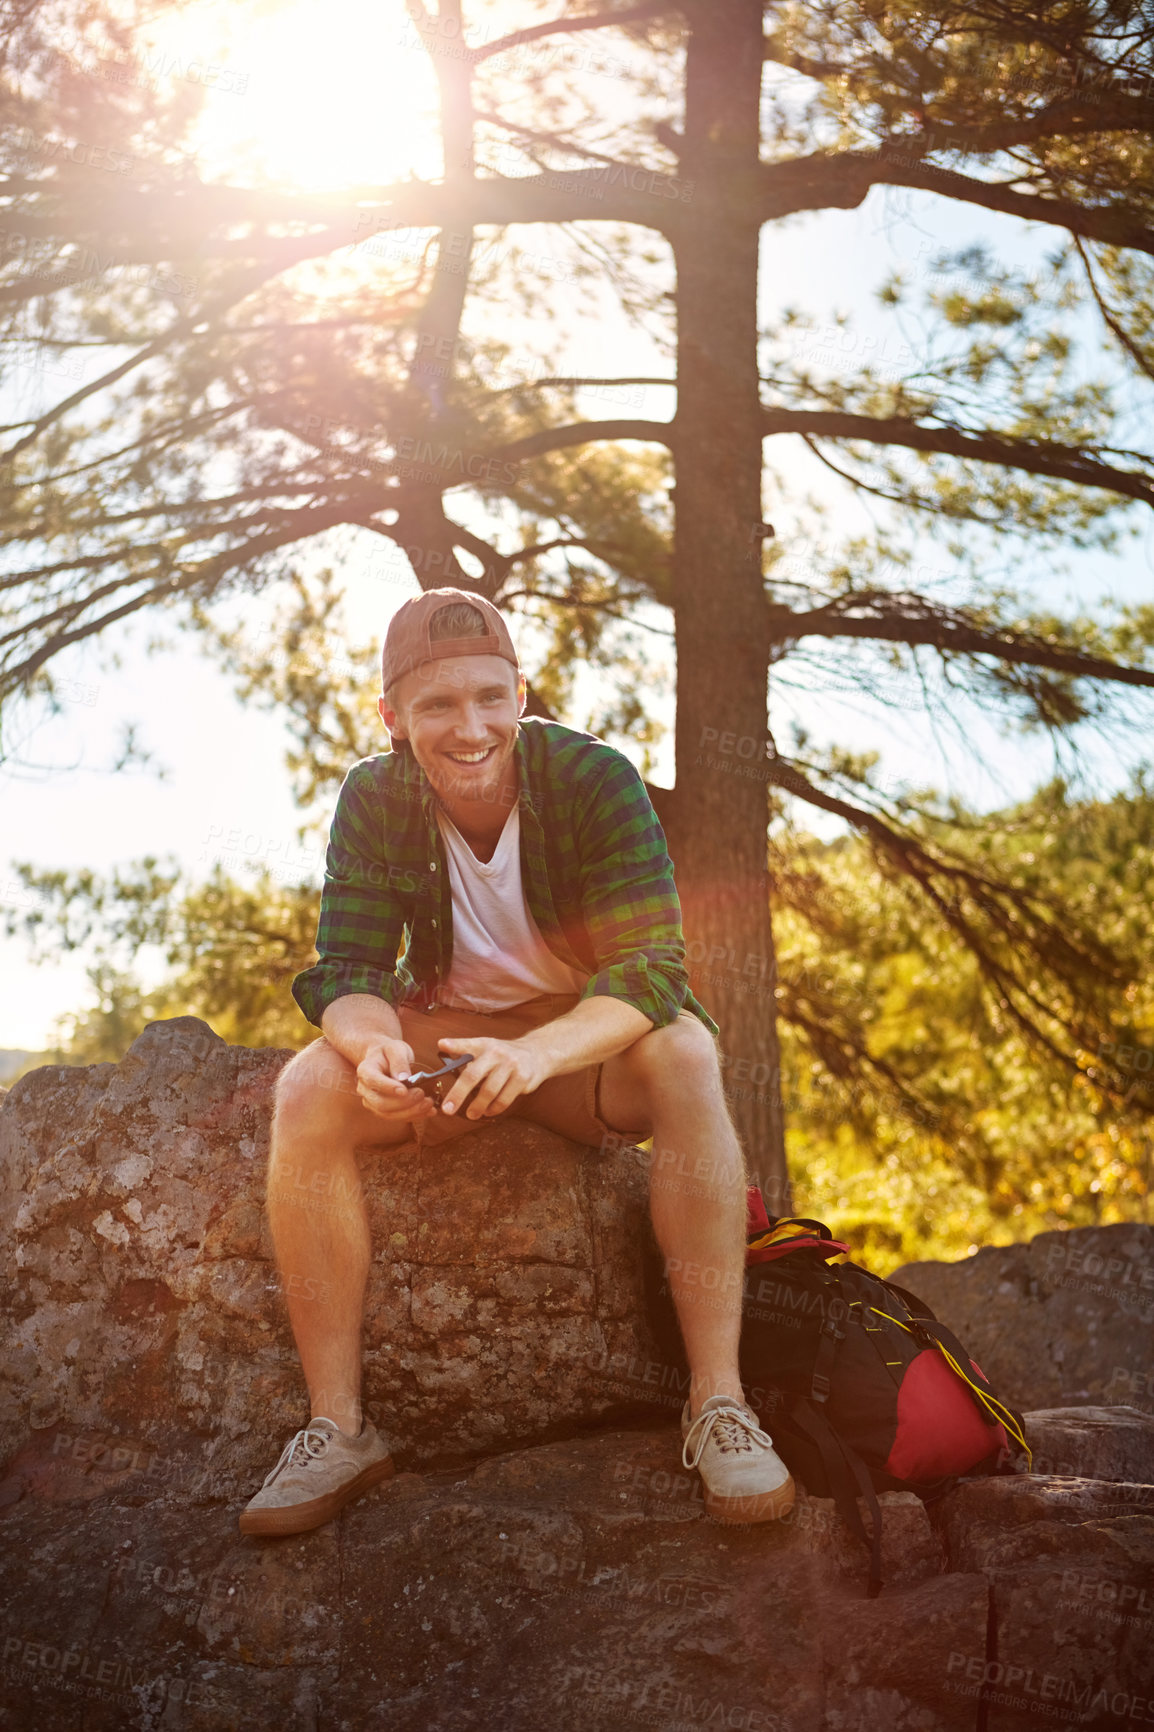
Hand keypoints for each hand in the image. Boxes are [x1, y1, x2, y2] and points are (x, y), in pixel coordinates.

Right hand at [355, 1037, 438, 1124]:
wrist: (383, 1059)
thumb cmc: (389, 1052)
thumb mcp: (395, 1048)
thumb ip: (399, 1061)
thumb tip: (404, 1078)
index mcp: (365, 1070)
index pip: (373, 1081)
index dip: (389, 1088)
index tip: (405, 1090)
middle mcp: (364, 1089)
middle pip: (380, 1103)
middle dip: (403, 1103)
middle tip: (422, 1095)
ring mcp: (372, 1102)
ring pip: (388, 1114)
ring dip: (410, 1112)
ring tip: (429, 1104)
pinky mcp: (382, 1111)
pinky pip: (396, 1117)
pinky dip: (413, 1116)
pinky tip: (428, 1111)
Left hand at [434, 1036, 551, 1120]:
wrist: (537, 1053)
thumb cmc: (504, 1054)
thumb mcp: (485, 1048)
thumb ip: (464, 1049)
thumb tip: (441, 1046)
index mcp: (484, 1045)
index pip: (467, 1044)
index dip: (454, 1045)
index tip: (441, 1045)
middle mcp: (496, 1053)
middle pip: (473, 1075)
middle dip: (458, 1094)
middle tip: (448, 1109)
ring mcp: (511, 1065)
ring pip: (489, 1091)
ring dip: (478, 1106)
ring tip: (471, 1114)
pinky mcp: (523, 1078)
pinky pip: (504, 1099)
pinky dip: (494, 1109)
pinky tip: (488, 1111)